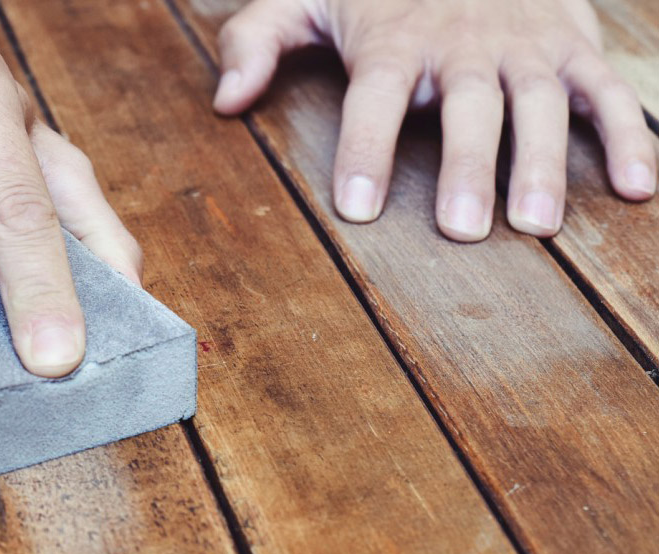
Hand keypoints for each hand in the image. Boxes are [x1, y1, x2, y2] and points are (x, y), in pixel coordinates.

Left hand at [212, 0, 657, 241]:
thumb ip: (256, 42)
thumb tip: (224, 100)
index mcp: (394, 38)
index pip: (376, 97)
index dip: (367, 150)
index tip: (358, 207)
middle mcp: (463, 43)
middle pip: (468, 106)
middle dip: (466, 165)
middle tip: (462, 228)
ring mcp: (524, 43)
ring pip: (539, 102)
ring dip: (544, 162)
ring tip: (538, 224)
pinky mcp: (572, 44)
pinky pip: (607, 89)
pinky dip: (630, 133)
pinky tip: (639, 187)